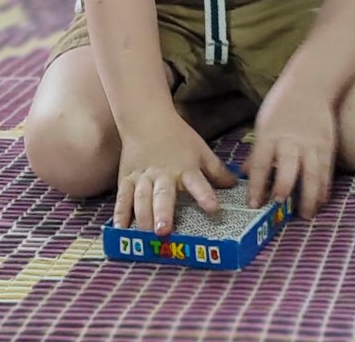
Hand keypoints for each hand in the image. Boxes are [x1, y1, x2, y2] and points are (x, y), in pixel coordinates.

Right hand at [114, 113, 235, 235]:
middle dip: (163, 213)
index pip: (198, 183)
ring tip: (145, 234)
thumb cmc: (178, 137)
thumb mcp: (201, 151)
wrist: (147, 119)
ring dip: (143, 216)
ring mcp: (143, 177)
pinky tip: (120, 228)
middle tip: (164, 231)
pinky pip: (123, 197)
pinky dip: (120, 213)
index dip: (205, 195)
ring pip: (142, 198)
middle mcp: (164, 175)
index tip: (213, 208)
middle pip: (163, 194)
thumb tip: (235, 186)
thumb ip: (217, 170)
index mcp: (186, 169)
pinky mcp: (127, 179)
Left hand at [244, 77, 336, 218]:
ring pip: (311, 175)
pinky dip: (324, 188)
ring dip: (308, 196)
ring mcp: (311, 144)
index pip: (260, 165)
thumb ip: (257, 151)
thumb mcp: (263, 125)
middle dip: (283, 190)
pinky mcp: (327, 146)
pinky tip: (321, 200)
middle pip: (287, 170)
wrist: (310, 85)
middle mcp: (290, 142)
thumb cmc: (282, 105)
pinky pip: (326, 171)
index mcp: (270, 136)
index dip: (256, 186)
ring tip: (305, 214)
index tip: (253, 204)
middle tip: (279, 206)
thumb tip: (245, 174)